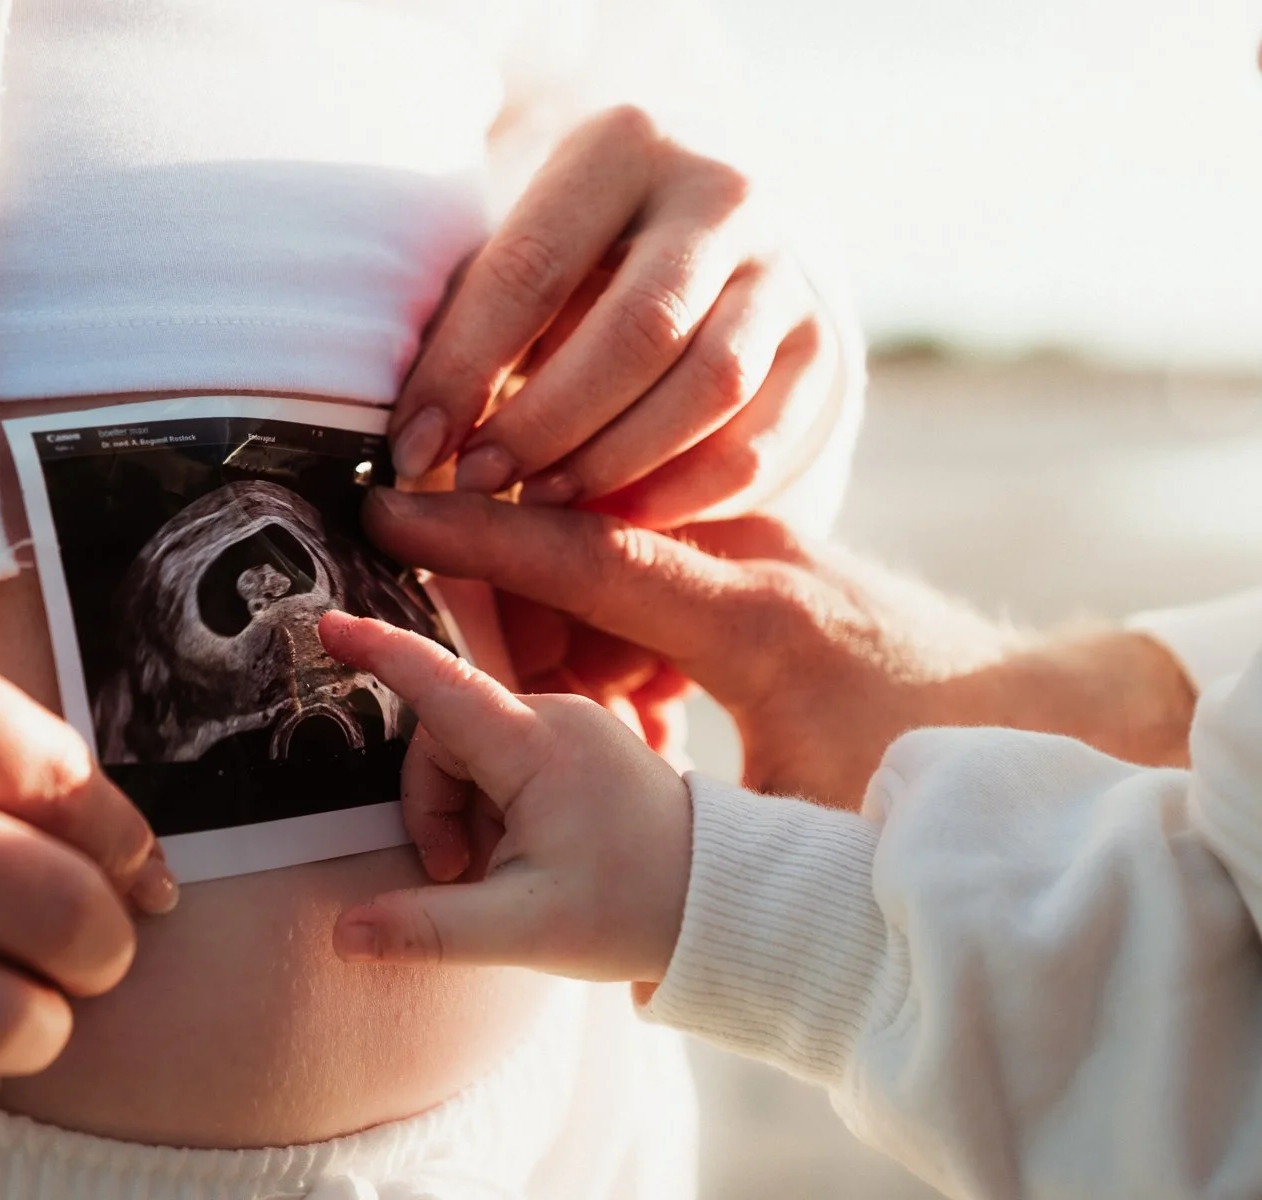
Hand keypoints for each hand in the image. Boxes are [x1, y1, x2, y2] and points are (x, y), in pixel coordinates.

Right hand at [316, 610, 690, 982]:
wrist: (725, 902)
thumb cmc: (639, 911)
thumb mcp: (525, 931)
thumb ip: (427, 928)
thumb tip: (344, 933)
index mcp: (540, 747)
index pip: (439, 686)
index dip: (378, 653)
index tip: (327, 624)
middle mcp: (556, 716)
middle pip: (442, 738)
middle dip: (432, 807)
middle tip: (461, 875)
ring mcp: (570, 722)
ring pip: (467, 749)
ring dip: (462, 810)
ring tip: (503, 871)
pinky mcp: (578, 738)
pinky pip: (501, 754)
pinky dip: (491, 804)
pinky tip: (524, 852)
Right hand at [365, 490, 1197, 807]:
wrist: (1047, 714)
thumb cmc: (930, 780)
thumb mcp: (804, 834)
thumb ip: (688, 843)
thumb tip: (596, 925)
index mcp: (752, 619)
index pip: (583, 553)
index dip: (476, 535)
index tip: (388, 509)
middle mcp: (754, 557)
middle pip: (585, 539)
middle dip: (503, 578)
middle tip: (449, 620)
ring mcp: (764, 547)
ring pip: (616, 551)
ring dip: (562, 608)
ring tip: (547, 675)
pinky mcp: (770, 560)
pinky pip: (657, 565)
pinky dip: (614, 615)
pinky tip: (620, 685)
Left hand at [389, 105, 847, 527]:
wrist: (713, 238)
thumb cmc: (576, 257)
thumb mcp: (523, 253)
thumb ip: (475, 326)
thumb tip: (416, 439)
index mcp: (625, 145)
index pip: (533, 267)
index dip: (465, 369)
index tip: (413, 448)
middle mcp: (724, 193)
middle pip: (636, 329)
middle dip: (545, 422)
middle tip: (480, 483)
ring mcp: (787, 268)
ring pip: (710, 385)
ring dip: (616, 461)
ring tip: (541, 508)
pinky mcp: (823, 345)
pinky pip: (761, 439)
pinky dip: (686, 492)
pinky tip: (618, 521)